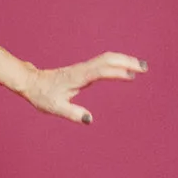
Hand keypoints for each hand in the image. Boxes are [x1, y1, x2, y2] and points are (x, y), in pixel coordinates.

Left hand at [20, 53, 146, 123]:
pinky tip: (125, 68)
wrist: (31, 82)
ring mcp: (83, 68)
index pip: (101, 71)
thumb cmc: (42, 95)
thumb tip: (89, 119)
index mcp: (78, 77)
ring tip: (141, 67)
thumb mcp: (55, 108)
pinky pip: (103, 62)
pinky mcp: (83, 69)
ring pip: (107, 58)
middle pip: (108, 59)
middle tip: (145, 67)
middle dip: (127, 61)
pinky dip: (117, 62)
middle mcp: (82, 69)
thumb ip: (72, 113)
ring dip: (125, 60)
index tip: (132, 76)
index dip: (117, 72)